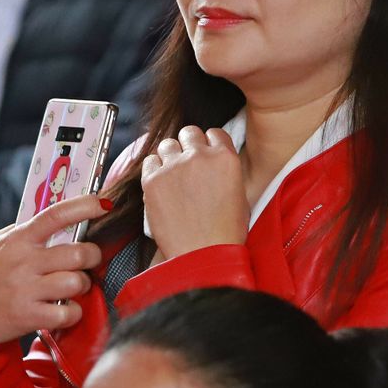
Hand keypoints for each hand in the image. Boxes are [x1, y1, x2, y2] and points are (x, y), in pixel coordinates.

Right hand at [0, 195, 109, 344]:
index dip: (84, 206)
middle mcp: (23, 262)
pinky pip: (68, 313)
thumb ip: (21, 233)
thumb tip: (54, 221)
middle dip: (92, 257)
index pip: (56, 215)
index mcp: (17, 239)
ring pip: (77, 282)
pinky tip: (63, 310)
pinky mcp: (27, 316)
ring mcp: (26, 290)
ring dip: (82, 286)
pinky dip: (72, 313)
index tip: (103, 204)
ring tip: (71, 288)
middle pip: (78, 253)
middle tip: (87, 262)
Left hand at [141, 126, 248, 259]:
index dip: (208, 144)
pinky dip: (154, 170)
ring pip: (167, 144)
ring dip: (170, 156)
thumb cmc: (224, 233)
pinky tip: (161, 184)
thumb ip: (225, 171)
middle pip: (189, 133)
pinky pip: (149, 161)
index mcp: (225, 157)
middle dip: (188, 146)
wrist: (203, 255)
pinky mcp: (152, 179)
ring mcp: (174, 166)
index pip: (213, 133)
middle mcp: (199, 155)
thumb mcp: (239, 194)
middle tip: (187, 165)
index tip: (204, 154)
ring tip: (173, 176)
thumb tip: (213, 165)